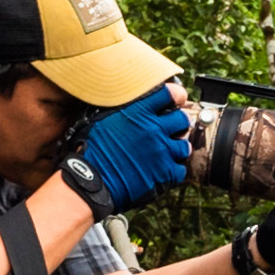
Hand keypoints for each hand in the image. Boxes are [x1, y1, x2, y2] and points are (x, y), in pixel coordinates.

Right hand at [62, 84, 198, 218]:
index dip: (177, 95)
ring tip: (166, 152)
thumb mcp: (103, 119)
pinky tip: (163, 170)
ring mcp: (161, 151)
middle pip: (182, 119)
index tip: (177, 99)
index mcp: (139, 112)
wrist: (90, 180)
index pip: (171, 93)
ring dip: (177, 148)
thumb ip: (123, 109)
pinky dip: (174, 170)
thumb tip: (132, 101)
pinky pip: (180, 169)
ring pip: (184, 145)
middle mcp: (154, 129)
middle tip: (172, 129)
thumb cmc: (90, 150)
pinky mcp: (165, 173)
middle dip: (178, 123)